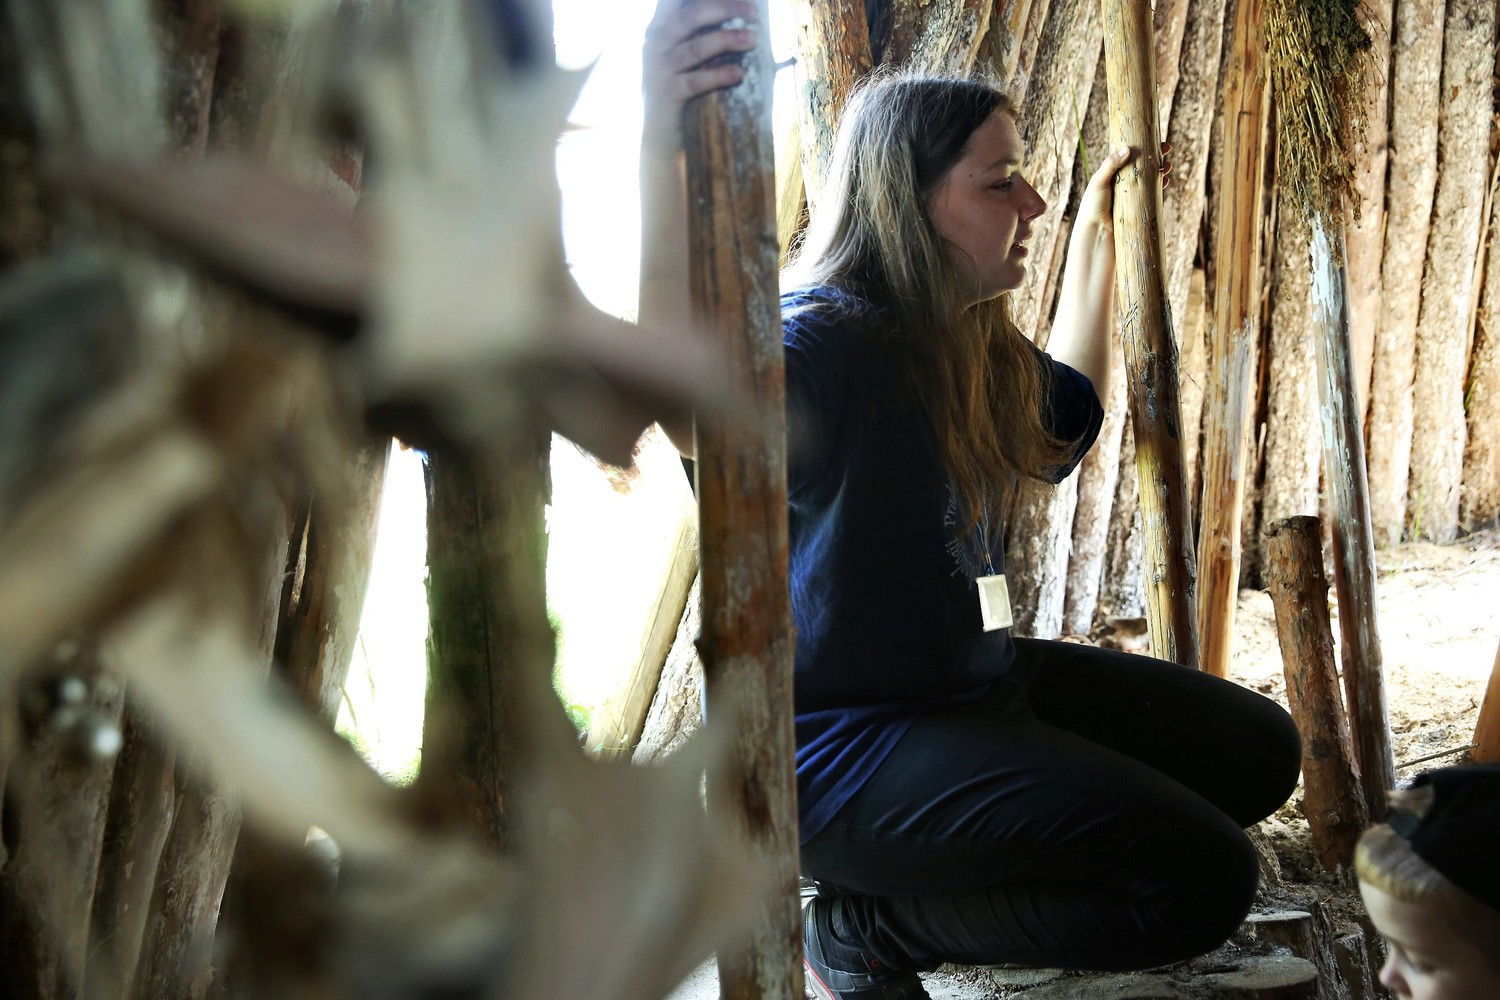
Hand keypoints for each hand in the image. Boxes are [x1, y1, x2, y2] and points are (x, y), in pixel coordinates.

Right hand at [642, 0, 758, 155]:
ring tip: (752, 39)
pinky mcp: (665, 93)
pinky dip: (718, 76)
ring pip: (696, 47)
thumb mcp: (681, 53)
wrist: (658, 133)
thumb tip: (740, 16)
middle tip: (753, 13)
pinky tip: (738, 73)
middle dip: (725, 9)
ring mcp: (658, 68)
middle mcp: (656, 42)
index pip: (676, 0)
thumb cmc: (679, 86)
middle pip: (692, 15)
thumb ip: (698, 32)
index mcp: (660, 26)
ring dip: (727, 40)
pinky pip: (694, 81)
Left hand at [1075, 141, 1172, 234]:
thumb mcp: (1099, 182)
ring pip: (1150, 179)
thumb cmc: (1093, 206)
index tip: (1155, 140)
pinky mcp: (1139, 206)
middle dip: (1157, 156)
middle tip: (1167, 148)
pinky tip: (1165, 182)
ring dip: (1161, 171)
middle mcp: (1124, 182)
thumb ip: (1110, 165)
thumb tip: (1127, 148)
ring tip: (1167, 166)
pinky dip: (1160, 187)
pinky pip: (1152, 194)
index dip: (1144, 147)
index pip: (1131, 155)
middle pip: (1144, 165)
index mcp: (1114, 173)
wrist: (1096, 233)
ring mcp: (1133, 194)